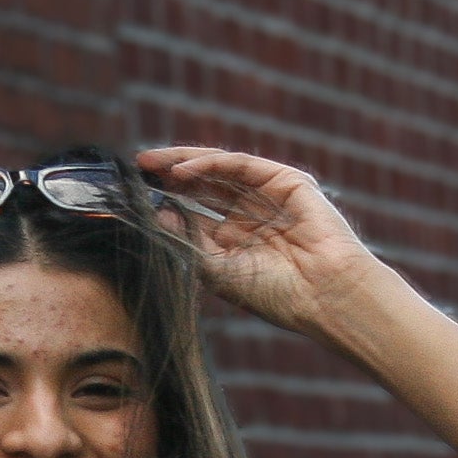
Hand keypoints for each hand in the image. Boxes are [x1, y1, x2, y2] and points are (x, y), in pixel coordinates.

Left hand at [137, 145, 384, 339]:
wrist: (322, 294)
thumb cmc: (275, 294)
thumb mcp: (218, 271)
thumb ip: (188, 241)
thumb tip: (159, 213)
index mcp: (233, 241)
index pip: (193, 212)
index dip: (166, 201)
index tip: (135, 196)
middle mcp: (248, 215)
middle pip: (203, 186)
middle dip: (170, 176)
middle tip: (138, 168)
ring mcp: (267, 196)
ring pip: (218, 170)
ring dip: (184, 164)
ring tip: (152, 164)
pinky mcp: (284, 180)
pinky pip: (240, 165)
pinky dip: (210, 163)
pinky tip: (182, 172)